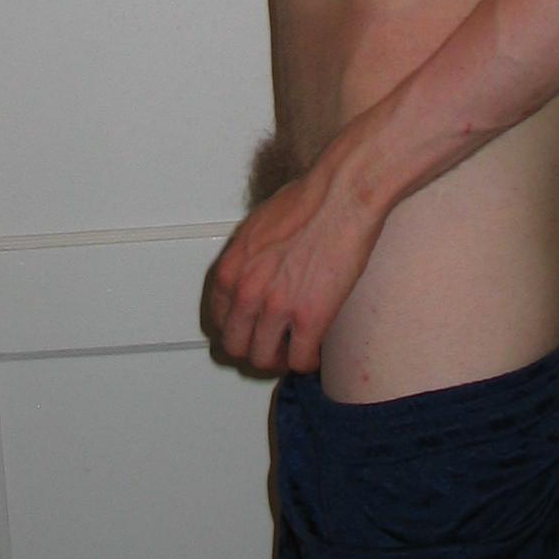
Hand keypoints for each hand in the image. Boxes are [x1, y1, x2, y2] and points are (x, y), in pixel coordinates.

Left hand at [204, 154, 384, 374]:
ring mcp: (276, 307)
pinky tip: (317, 352)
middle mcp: (245, 291)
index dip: (237, 329)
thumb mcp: (257, 228)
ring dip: (279, 360)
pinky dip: (308, 362)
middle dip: (253, 349)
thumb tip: (256, 276)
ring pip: (263, 360)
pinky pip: (301, 360)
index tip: (252, 330)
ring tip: (295, 351)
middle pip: (234, 346)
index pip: (218, 320)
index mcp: (230, 268)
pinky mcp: (310, 318)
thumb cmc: (307, 200)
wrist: (340, 196)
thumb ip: (249, 260)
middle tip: (273, 346)